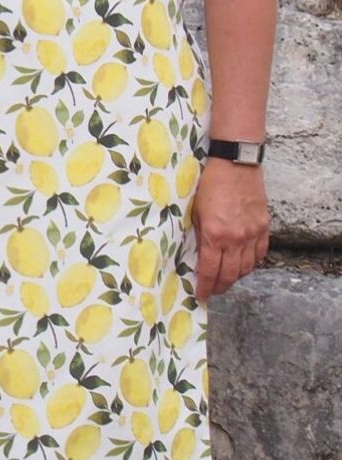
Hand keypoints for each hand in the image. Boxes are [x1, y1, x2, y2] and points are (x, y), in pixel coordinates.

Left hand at [192, 155, 269, 299]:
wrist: (235, 163)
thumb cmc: (210, 183)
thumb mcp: (196, 210)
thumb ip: (198, 235)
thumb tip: (198, 256)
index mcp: (215, 235)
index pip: (210, 271)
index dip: (205, 287)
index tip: (201, 295)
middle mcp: (235, 238)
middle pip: (230, 275)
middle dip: (220, 286)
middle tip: (213, 289)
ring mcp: (252, 234)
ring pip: (247, 268)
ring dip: (236, 277)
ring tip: (227, 278)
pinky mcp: (263, 226)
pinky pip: (260, 254)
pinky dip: (251, 263)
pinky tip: (243, 263)